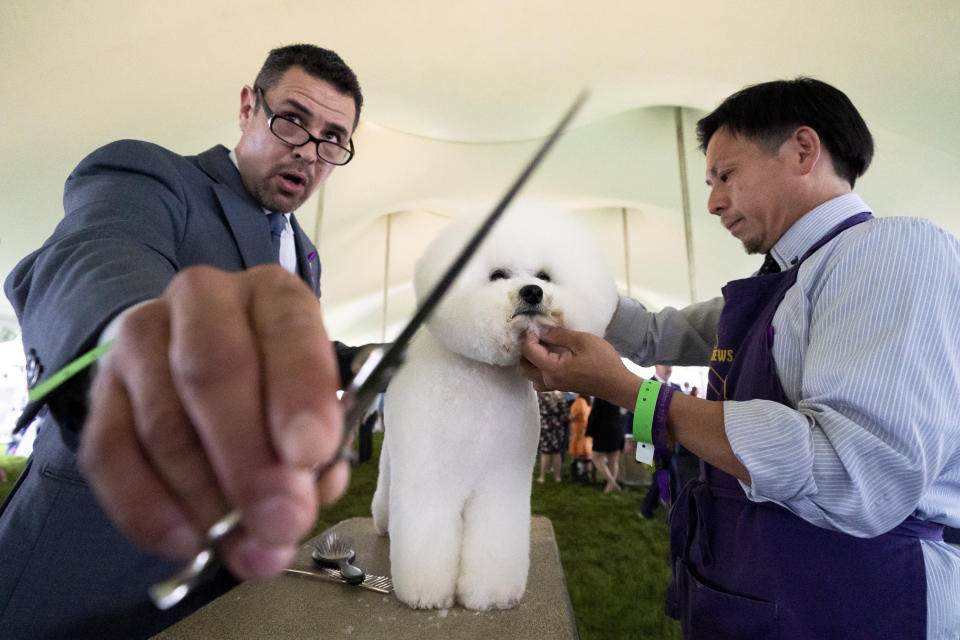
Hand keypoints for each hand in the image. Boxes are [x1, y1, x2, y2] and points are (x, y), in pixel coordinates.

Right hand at [78, 265, 347, 579]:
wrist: (198, 359)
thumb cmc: (278, 384)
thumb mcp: (315, 404)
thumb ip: (320, 448)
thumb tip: (303, 496)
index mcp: (272, 294)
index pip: (288, 330)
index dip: (299, 395)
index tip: (311, 454)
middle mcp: (203, 301)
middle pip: (212, 372)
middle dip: (249, 459)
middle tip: (278, 523)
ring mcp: (140, 340)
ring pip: (163, 422)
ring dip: (206, 498)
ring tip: (244, 548)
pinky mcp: (99, 389)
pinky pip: (110, 454)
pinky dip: (148, 509)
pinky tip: (188, 540)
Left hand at [519, 326, 639, 406]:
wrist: (616, 384)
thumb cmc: (603, 362)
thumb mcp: (582, 341)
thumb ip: (559, 334)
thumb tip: (541, 329)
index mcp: (552, 368)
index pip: (528, 351)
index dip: (529, 336)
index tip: (537, 326)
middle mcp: (549, 380)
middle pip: (524, 365)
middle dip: (526, 349)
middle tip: (537, 335)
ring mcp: (554, 386)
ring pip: (530, 375)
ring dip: (530, 361)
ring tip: (541, 346)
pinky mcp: (559, 387)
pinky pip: (540, 379)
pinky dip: (538, 368)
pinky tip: (550, 357)